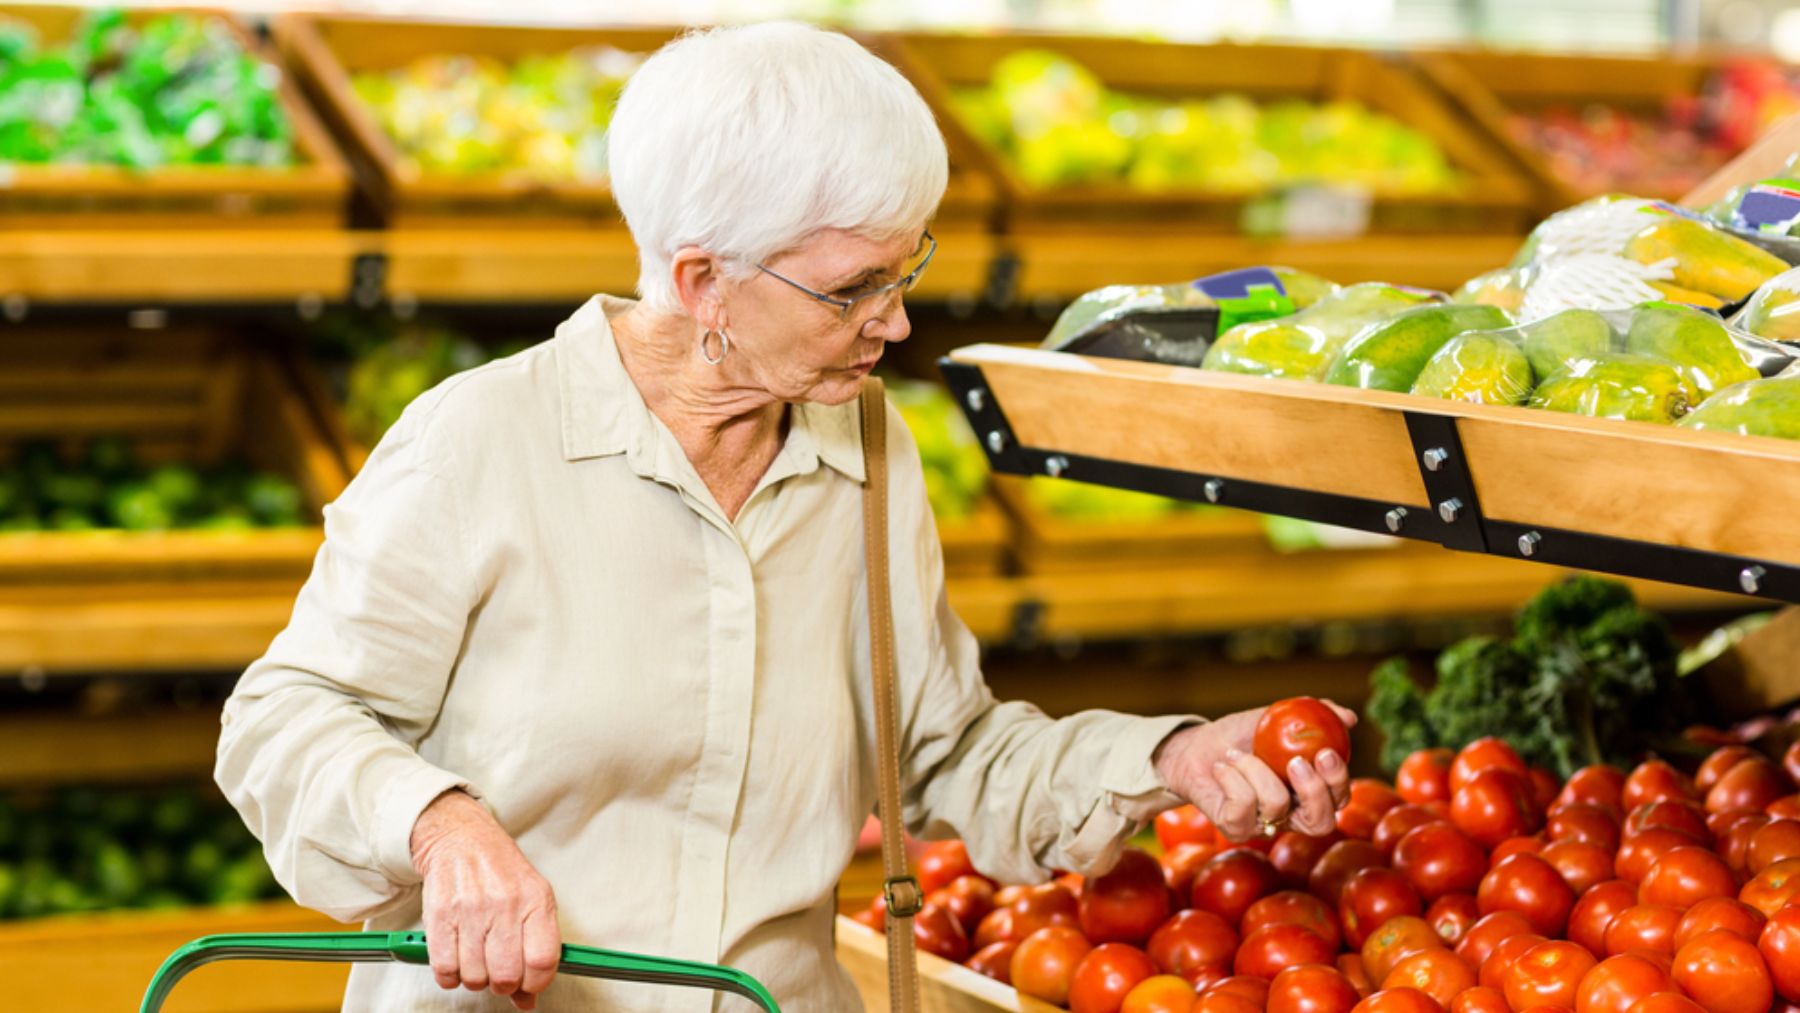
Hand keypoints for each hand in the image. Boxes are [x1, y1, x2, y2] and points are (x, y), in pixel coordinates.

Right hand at [410, 790, 560, 1009]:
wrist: (462, 839)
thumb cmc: (501, 872)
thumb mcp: (532, 900)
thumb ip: (536, 949)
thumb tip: (529, 1000)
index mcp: (536, 900)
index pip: (542, 961)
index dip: (535, 984)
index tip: (529, 985)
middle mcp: (505, 904)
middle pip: (506, 975)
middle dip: (503, 985)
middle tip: (499, 972)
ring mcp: (471, 909)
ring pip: (474, 978)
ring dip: (475, 978)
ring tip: (477, 957)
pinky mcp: (440, 916)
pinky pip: (444, 971)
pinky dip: (450, 976)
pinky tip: (457, 958)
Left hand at [1152, 703, 1355, 840]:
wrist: (1194, 746)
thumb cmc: (1237, 736)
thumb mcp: (1275, 719)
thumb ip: (1311, 715)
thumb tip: (1349, 717)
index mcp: (1307, 792)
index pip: (1338, 799)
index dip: (1338, 781)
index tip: (1325, 752)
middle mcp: (1290, 815)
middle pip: (1321, 823)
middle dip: (1314, 792)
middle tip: (1296, 762)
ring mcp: (1262, 825)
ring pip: (1276, 806)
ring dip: (1255, 769)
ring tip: (1235, 754)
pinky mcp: (1234, 827)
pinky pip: (1243, 808)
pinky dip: (1232, 778)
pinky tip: (1223, 767)